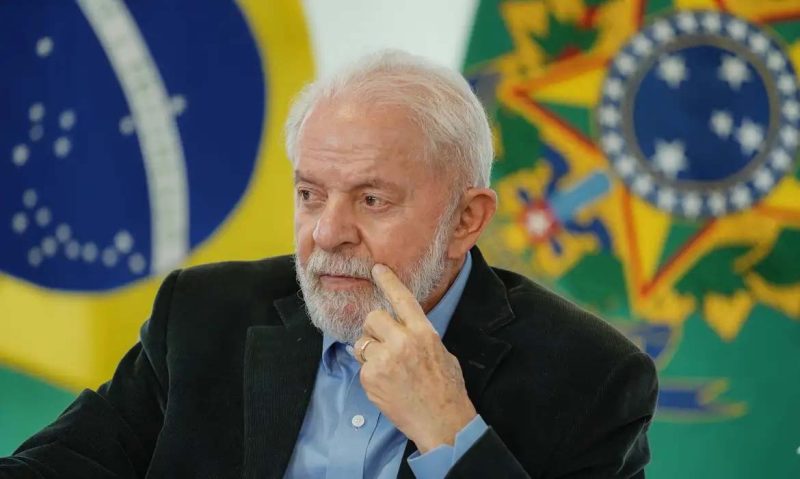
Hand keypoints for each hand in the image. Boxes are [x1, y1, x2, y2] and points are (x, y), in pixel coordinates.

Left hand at [353, 264, 476, 452]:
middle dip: (374, 328)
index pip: (403, 299)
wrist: (443, 423)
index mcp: (424, 332)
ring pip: (363, 342)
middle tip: (383, 343)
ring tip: (387, 370)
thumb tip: (404, 329)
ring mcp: (385, 360)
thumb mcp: (441, 353)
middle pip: (373, 317)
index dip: (389, 281)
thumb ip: (420, 336)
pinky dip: (370, 375)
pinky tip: (387, 386)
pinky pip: (362, 366)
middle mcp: (403, 341)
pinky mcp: (372, 377)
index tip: (377, 268)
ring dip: (370, 352)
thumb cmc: (446, 390)